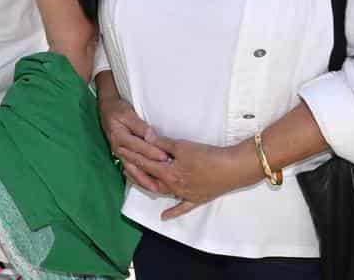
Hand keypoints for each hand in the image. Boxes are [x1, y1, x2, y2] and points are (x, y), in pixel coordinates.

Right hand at [97, 92, 169, 194]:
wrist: (106, 109)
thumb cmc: (118, 110)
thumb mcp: (128, 114)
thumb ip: (140, 126)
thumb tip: (151, 136)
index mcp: (120, 137)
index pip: (139, 146)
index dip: (152, 152)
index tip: (165, 157)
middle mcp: (119, 148)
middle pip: (135, 163)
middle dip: (149, 172)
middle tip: (164, 180)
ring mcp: (119, 154)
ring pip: (131, 170)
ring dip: (143, 181)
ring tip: (155, 189)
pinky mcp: (122, 156)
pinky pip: (129, 170)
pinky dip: (137, 178)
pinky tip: (145, 184)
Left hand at [116, 137, 255, 220]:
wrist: (232, 168)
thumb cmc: (207, 156)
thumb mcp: (182, 146)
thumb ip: (162, 143)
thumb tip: (146, 138)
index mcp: (168, 173)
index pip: (145, 163)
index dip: (132, 156)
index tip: (120, 150)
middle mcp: (173, 186)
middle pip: (150, 179)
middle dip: (137, 171)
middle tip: (124, 165)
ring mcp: (185, 195)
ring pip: (163, 191)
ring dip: (151, 187)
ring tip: (139, 182)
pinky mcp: (197, 199)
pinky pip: (182, 207)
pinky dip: (173, 212)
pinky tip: (164, 216)